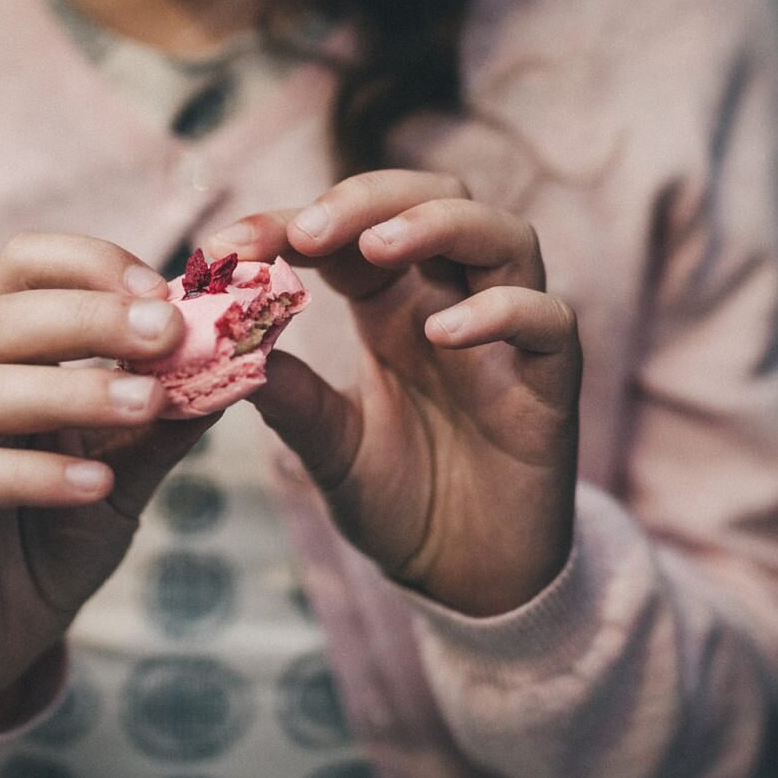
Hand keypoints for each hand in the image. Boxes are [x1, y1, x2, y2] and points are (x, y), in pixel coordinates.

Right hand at [0, 233, 215, 740]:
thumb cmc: (51, 539)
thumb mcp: (125, 475)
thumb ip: (167, 421)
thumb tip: (243, 360)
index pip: (23, 267)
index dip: (91, 264)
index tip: (168, 292)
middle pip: (2, 318)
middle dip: (92, 318)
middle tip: (170, 332)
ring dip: (70, 390)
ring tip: (147, 404)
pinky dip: (33, 474)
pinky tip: (94, 484)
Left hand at [210, 171, 582, 617]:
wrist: (468, 579)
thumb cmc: (402, 501)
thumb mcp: (329, 448)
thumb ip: (290, 397)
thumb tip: (223, 345)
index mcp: (394, 304)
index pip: (352, 228)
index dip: (292, 221)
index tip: (229, 244)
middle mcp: (455, 300)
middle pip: (436, 197)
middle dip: (370, 197)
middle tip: (309, 230)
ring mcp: (510, 334)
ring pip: (503, 234)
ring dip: (438, 225)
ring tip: (378, 247)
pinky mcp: (553, 382)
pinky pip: (549, 319)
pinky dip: (501, 311)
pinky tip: (444, 334)